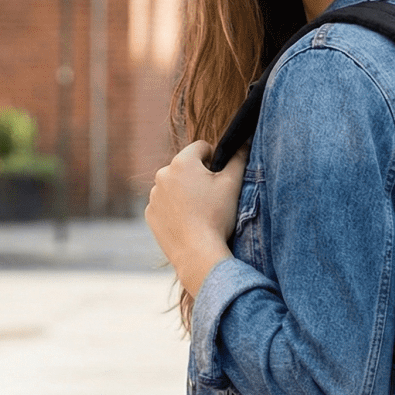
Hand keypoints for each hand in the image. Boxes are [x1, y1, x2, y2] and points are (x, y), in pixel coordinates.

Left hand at [145, 141, 248, 297]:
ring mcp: (154, 195)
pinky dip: (175, 209)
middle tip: (211, 198)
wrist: (197, 253)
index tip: (219, 178)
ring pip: (174, 185)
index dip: (215, 159)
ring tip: (199, 212)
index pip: (202, 147)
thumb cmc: (217, 216)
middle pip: (186, 167)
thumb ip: (238, 157)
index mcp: (182, 162)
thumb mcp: (233, 183)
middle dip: (198, 176)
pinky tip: (188, 222)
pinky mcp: (150, 214)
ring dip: (185, 192)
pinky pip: (165, 204)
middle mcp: (162, 174)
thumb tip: (243, 142)